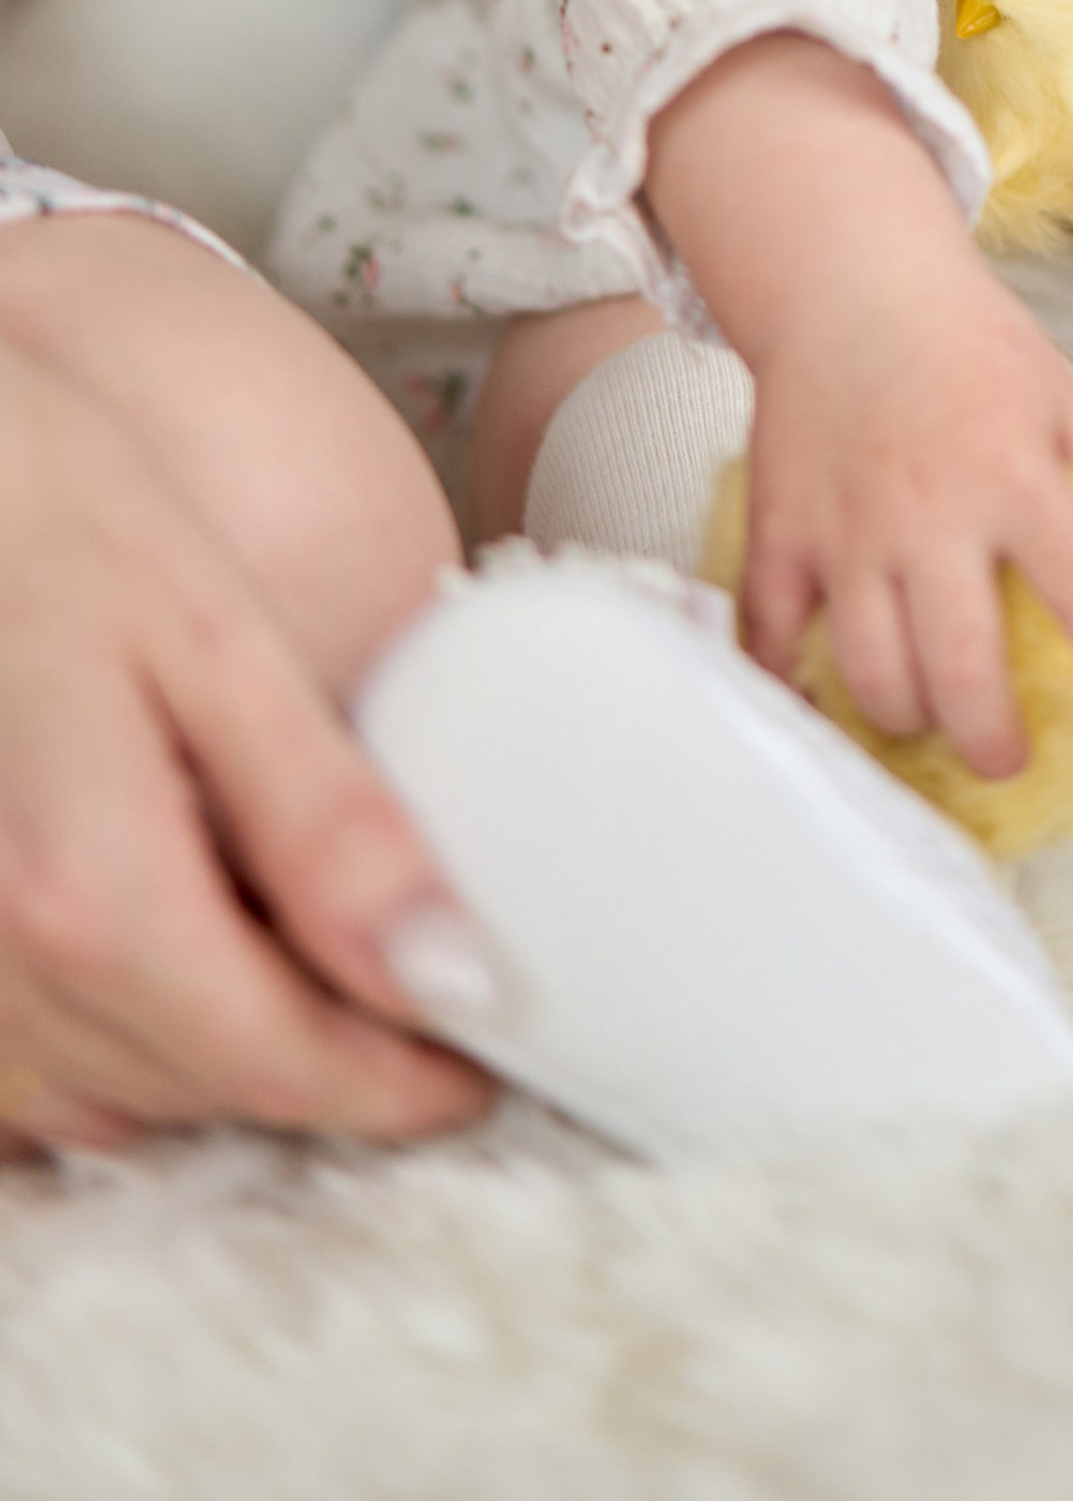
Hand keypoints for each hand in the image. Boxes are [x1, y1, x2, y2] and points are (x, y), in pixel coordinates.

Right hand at [0, 345, 492, 1153]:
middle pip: (204, 1089)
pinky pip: (36, 1067)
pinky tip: (190, 958)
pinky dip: (129, 1046)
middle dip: (330, 1068)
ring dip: (230, 1062)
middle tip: (429, 1000)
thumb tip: (447, 974)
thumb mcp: (216, 644)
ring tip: (325, 969)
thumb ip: (328, 823)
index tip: (487, 1057)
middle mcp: (2, 964)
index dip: (402, 1084)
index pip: (281, 1063)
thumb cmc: (53, 514)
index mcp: (90, 895)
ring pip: (117, 1096)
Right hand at [649, 33, 1072, 778]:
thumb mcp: (1060, 396)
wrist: (850, 283)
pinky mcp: (782, 531)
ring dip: (908, 718)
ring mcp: (848, 530)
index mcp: (1016, 476)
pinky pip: (772, 634)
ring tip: (929, 719)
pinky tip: (816, 704)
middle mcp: (932, 514)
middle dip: (991, 740)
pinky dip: (788, 684)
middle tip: (1007, 754)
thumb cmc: (965, 339)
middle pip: (962, 668)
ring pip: (872, 672)